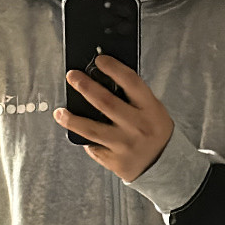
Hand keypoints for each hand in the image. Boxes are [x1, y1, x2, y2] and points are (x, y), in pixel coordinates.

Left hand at [54, 55, 173, 181]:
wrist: (164, 164)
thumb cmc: (154, 131)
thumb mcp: (153, 109)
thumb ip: (133, 96)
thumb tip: (103, 77)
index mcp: (150, 109)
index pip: (131, 82)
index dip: (113, 68)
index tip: (99, 60)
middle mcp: (138, 126)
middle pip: (106, 102)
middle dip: (85, 86)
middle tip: (72, 76)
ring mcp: (125, 145)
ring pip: (92, 129)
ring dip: (72, 119)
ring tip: (60, 112)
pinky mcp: (115, 161)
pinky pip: (94, 147)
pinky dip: (84, 138)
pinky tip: (77, 132)